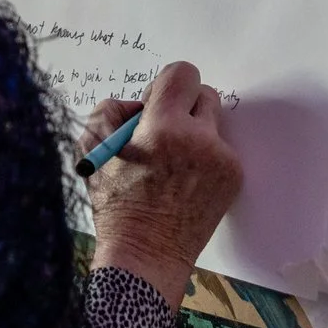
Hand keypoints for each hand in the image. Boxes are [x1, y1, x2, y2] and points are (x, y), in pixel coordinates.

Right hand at [83, 62, 243, 308]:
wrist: (145, 254)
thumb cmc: (115, 203)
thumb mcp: (92, 149)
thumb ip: (110, 111)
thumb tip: (137, 105)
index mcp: (165, 128)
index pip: (183, 74)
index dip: (165, 84)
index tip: (154, 106)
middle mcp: (201, 140)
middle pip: (206, 94)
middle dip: (184, 106)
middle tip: (163, 132)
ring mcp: (223, 161)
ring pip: (213, 124)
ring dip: (194, 133)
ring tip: (172, 163)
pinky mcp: (234, 179)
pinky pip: (221, 151)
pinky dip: (204, 158)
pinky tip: (184, 181)